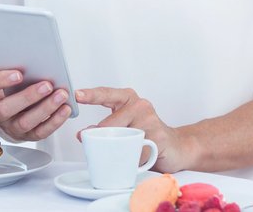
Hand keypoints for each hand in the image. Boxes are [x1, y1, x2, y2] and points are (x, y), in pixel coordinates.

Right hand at [0, 68, 73, 141]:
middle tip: (47, 84)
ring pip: (25, 123)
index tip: (18, 72)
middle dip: (28, 97)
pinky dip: (54, 122)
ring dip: (45, 109)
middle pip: (7, 109)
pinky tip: (66, 108)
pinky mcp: (25, 135)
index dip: (1, 80)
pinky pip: (40, 133)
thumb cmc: (0, 78)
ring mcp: (9, 127)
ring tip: (62, 94)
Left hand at [75, 87, 190, 172]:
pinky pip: (137, 152)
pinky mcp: (159, 135)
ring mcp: (150, 119)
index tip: (76, 95)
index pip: (106, 94)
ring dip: (120, 151)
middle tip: (97, 145)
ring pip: (122, 139)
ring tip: (126, 152)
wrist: (176, 147)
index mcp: (127, 98)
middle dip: (101, 139)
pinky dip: (134, 159)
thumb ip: (105, 128)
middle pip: (110, 124)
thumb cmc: (146, 135)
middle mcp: (139, 105)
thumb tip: (84, 135)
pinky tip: (139, 158)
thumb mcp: (123, 126)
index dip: (91, 95)